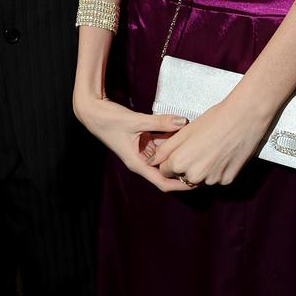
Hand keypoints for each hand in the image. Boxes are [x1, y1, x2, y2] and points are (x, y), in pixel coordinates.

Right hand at [74, 94, 189, 192]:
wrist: (92, 110)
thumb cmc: (108, 119)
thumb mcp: (135, 121)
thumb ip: (159, 122)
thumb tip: (183, 122)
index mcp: (137, 163)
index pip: (162, 182)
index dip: (180, 184)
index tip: (197, 182)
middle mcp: (141, 159)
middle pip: (165, 168)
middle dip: (183, 166)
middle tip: (203, 161)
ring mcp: (141, 149)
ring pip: (164, 154)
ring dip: (177, 150)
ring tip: (197, 145)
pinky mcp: (141, 139)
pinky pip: (159, 142)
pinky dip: (169, 138)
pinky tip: (182, 131)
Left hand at [150, 90, 270, 187]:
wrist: (244, 118)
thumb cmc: (213, 119)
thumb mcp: (184, 131)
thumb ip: (166, 148)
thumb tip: (153, 160)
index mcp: (180, 162)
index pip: (164, 169)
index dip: (169, 158)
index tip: (177, 148)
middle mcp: (194, 176)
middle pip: (182, 175)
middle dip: (184, 165)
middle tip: (196, 146)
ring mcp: (212, 180)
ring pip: (199, 178)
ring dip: (200, 168)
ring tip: (210, 147)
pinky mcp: (227, 181)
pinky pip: (215, 178)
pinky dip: (216, 169)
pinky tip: (222, 153)